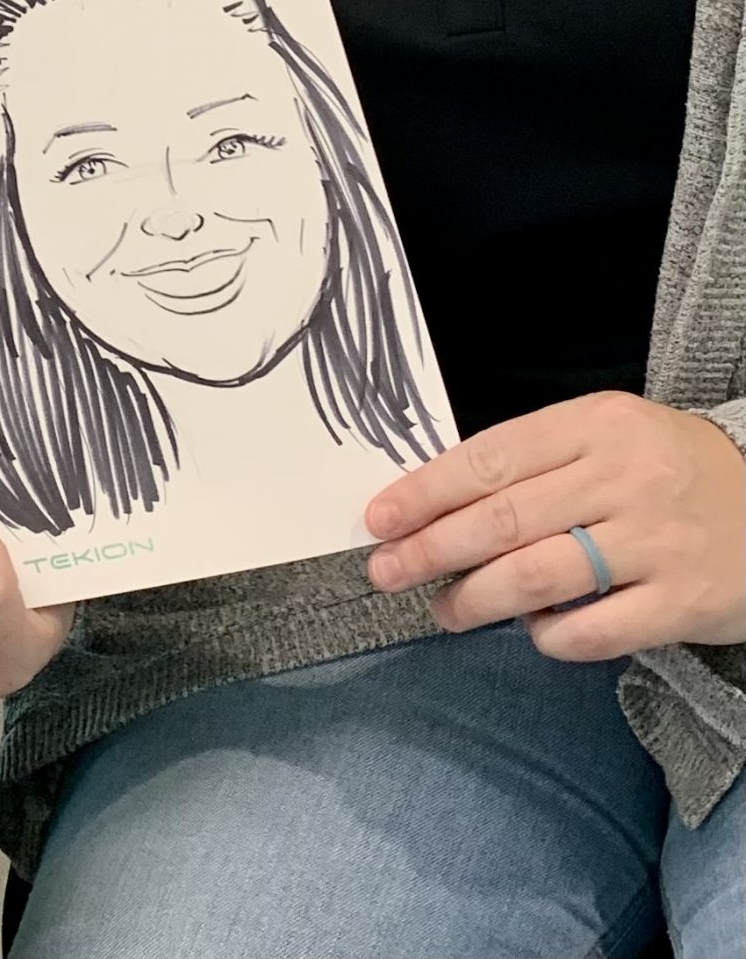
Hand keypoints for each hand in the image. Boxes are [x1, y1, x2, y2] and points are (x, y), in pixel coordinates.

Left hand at [365, 391, 745, 658]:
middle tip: (386, 571)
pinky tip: (532, 632)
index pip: (490, 457)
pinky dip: (549, 637)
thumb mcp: (608, 436)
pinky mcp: (681, 603)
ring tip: (443, 610)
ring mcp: (655, 541)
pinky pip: (592, 630)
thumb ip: (536, 462)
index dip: (426, 490)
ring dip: (475, 599)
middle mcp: (624, 477)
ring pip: (538, 575)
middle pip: (504, 517)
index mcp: (596, 424)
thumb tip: (440, 503)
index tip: (379, 517)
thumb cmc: (669, 470)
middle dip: (432, 548)